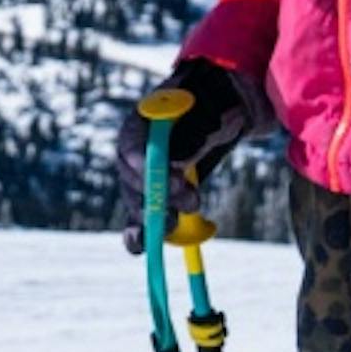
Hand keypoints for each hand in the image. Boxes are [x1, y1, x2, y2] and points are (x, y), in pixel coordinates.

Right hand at [111, 56, 258, 250]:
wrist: (218, 110)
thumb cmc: (212, 104)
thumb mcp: (209, 110)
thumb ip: (195, 131)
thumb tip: (182, 156)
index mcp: (139, 123)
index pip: (132, 149)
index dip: (147, 168)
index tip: (172, 180)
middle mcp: (133, 152)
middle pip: (134, 181)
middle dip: (159, 196)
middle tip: (190, 201)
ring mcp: (140, 177)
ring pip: (138, 203)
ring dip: (154, 217)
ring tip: (173, 224)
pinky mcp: (151, 197)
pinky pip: (140, 218)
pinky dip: (140, 234)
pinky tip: (141, 247)